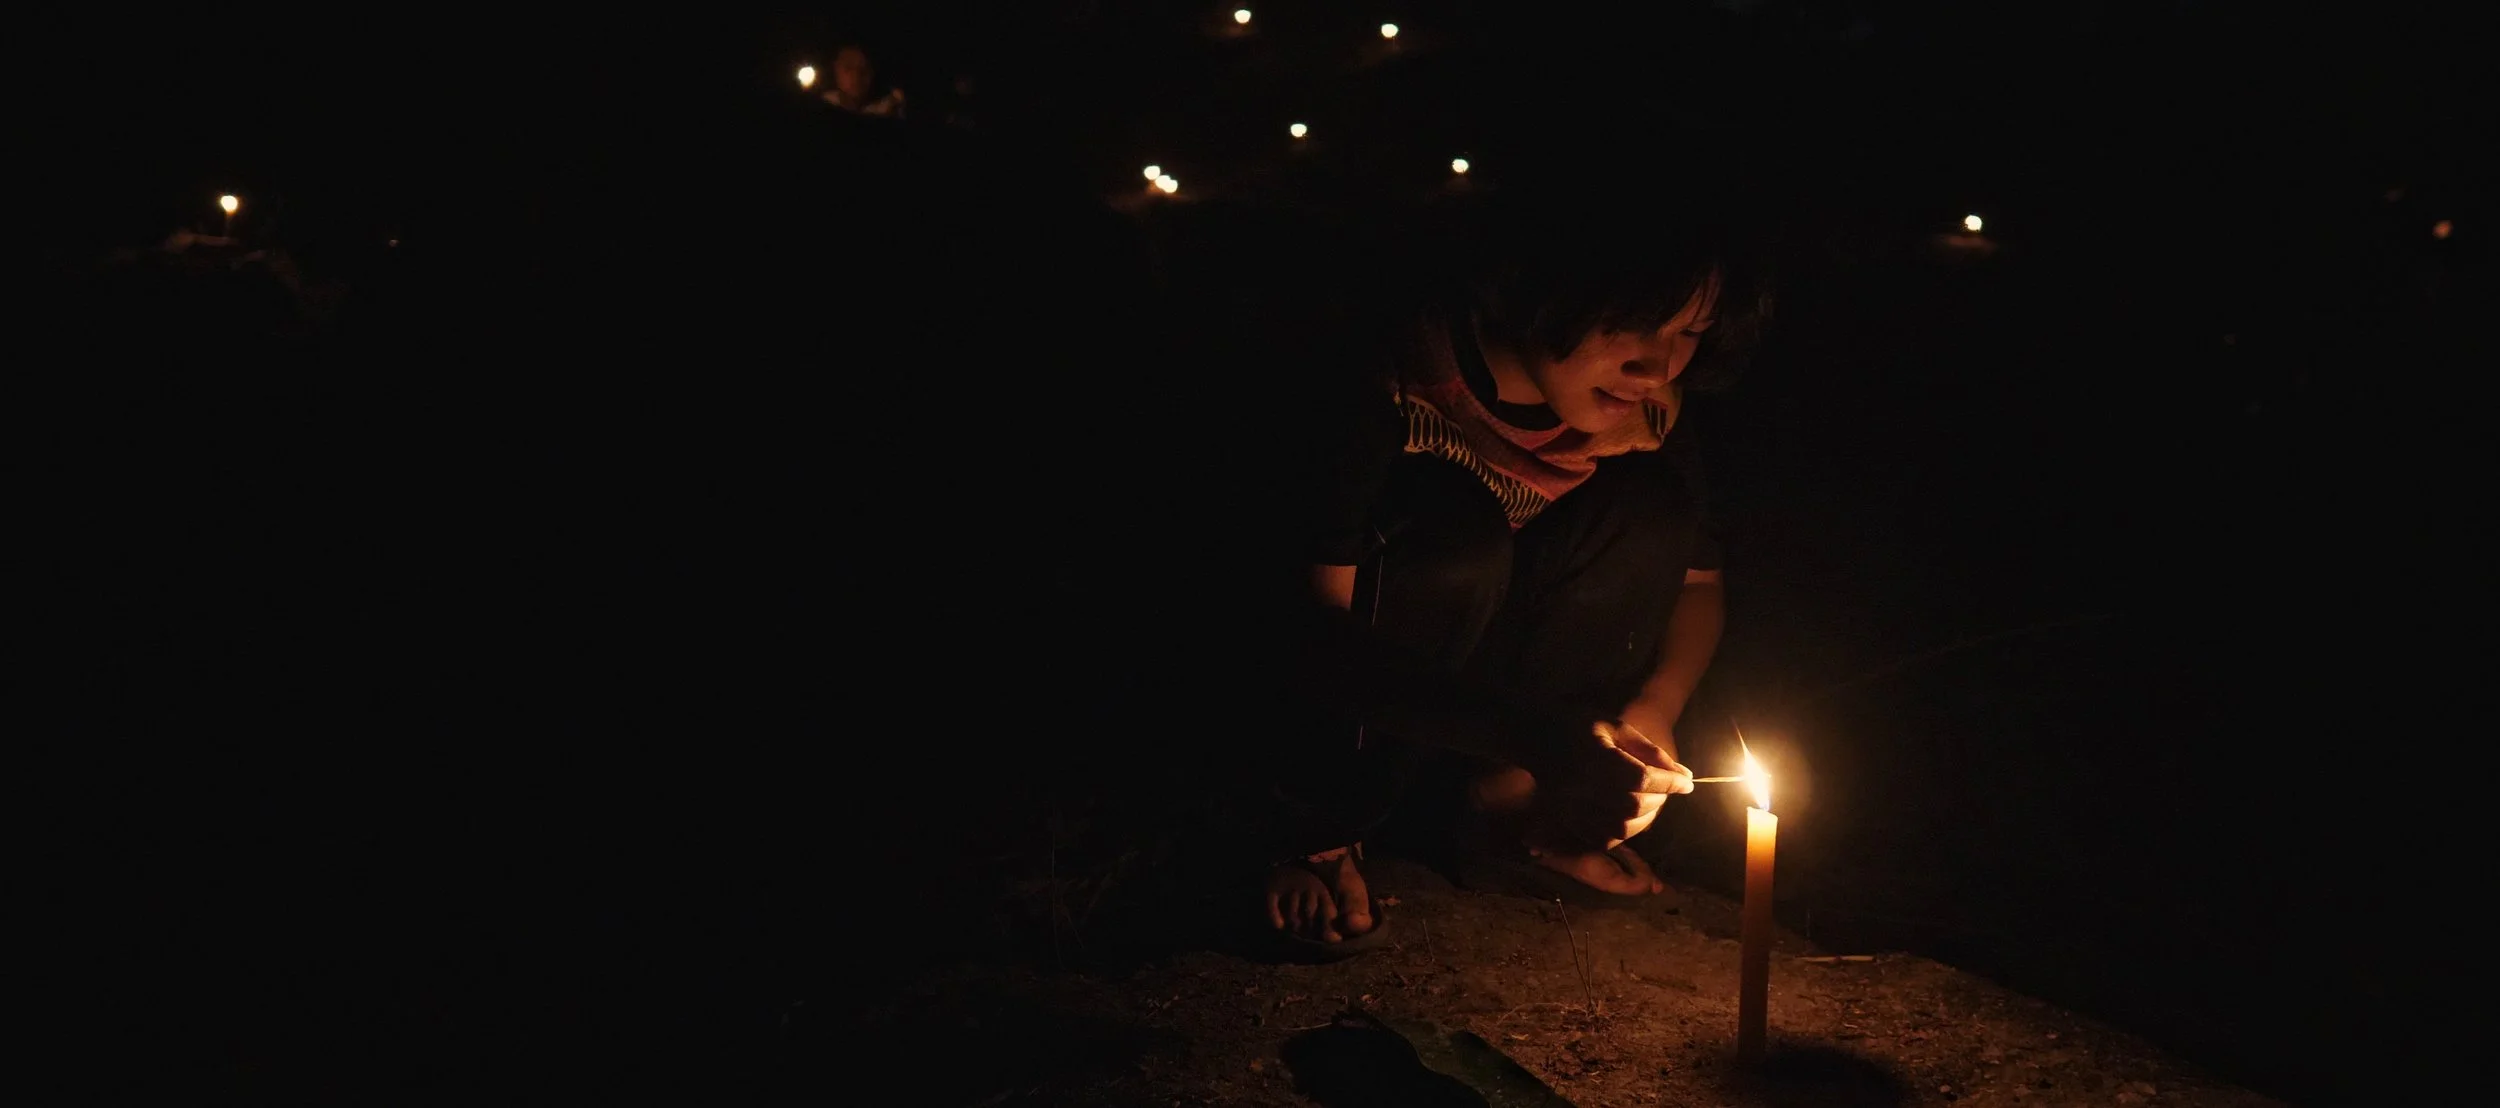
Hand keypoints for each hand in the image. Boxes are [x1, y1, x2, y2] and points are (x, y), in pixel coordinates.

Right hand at [1530, 720, 1692, 850]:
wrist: (1533, 738)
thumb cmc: (1578, 726)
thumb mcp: (1615, 726)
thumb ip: (1649, 751)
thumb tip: (1683, 775)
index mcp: (1594, 755)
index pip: (1642, 777)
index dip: (1670, 783)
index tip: (1687, 783)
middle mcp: (1582, 784)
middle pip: (1633, 805)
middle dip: (1660, 800)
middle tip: (1668, 790)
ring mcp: (1571, 806)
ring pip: (1620, 828)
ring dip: (1645, 819)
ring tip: (1652, 803)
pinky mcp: (1566, 820)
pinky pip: (1601, 839)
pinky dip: (1623, 834)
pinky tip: (1631, 818)